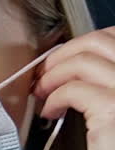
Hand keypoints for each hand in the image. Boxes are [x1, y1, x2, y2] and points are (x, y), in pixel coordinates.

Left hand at [32, 27, 114, 149]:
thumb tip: (74, 66)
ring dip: (53, 73)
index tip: (62, 58)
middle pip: (98, 41)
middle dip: (63, 53)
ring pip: (82, 61)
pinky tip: (50, 112)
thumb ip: (108, 85)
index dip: (82, 44)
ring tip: (42, 92)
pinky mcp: (113, 110)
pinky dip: (54, 97)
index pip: (114, 37)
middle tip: (44, 72)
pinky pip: (72, 90)